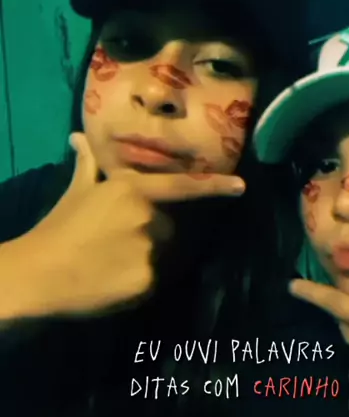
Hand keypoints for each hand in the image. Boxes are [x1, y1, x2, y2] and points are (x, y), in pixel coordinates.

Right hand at [14, 133, 244, 316]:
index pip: (184, 186)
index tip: (241, 187)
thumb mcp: (77, 190)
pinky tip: (121, 279)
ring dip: (156, 256)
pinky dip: (147, 279)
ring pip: (169, 254)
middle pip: (174, 226)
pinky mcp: (149, 280)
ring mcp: (152, 249)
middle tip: (127, 243)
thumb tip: (77, 136)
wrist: (39, 272)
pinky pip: (161, 278)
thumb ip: (89, 164)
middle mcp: (150, 216)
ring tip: (121, 262)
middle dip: (160, 233)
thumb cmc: (59, 227)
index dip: (214, 186)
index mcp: (135, 190)